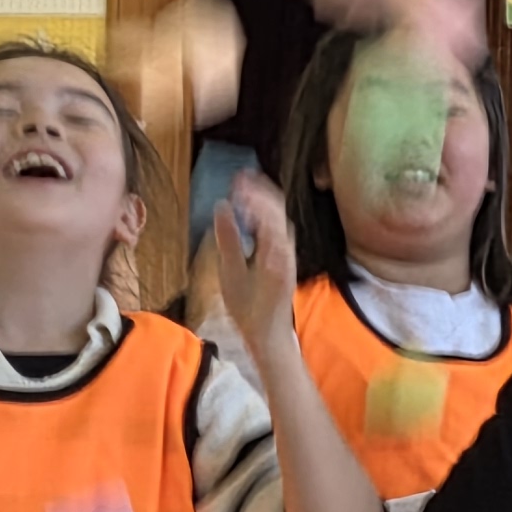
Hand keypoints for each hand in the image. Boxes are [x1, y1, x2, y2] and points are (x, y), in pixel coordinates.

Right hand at [213, 168, 301, 343]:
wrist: (269, 334)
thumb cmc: (247, 308)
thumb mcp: (231, 274)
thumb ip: (228, 239)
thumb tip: (222, 206)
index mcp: (275, 250)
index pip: (267, 211)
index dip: (252, 191)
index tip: (236, 178)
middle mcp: (287, 248)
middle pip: (277, 210)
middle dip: (259, 190)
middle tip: (239, 178)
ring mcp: (289, 254)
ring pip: (280, 218)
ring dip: (263, 201)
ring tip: (243, 190)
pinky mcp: (286, 259)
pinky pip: (278, 228)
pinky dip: (266, 215)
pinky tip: (252, 215)